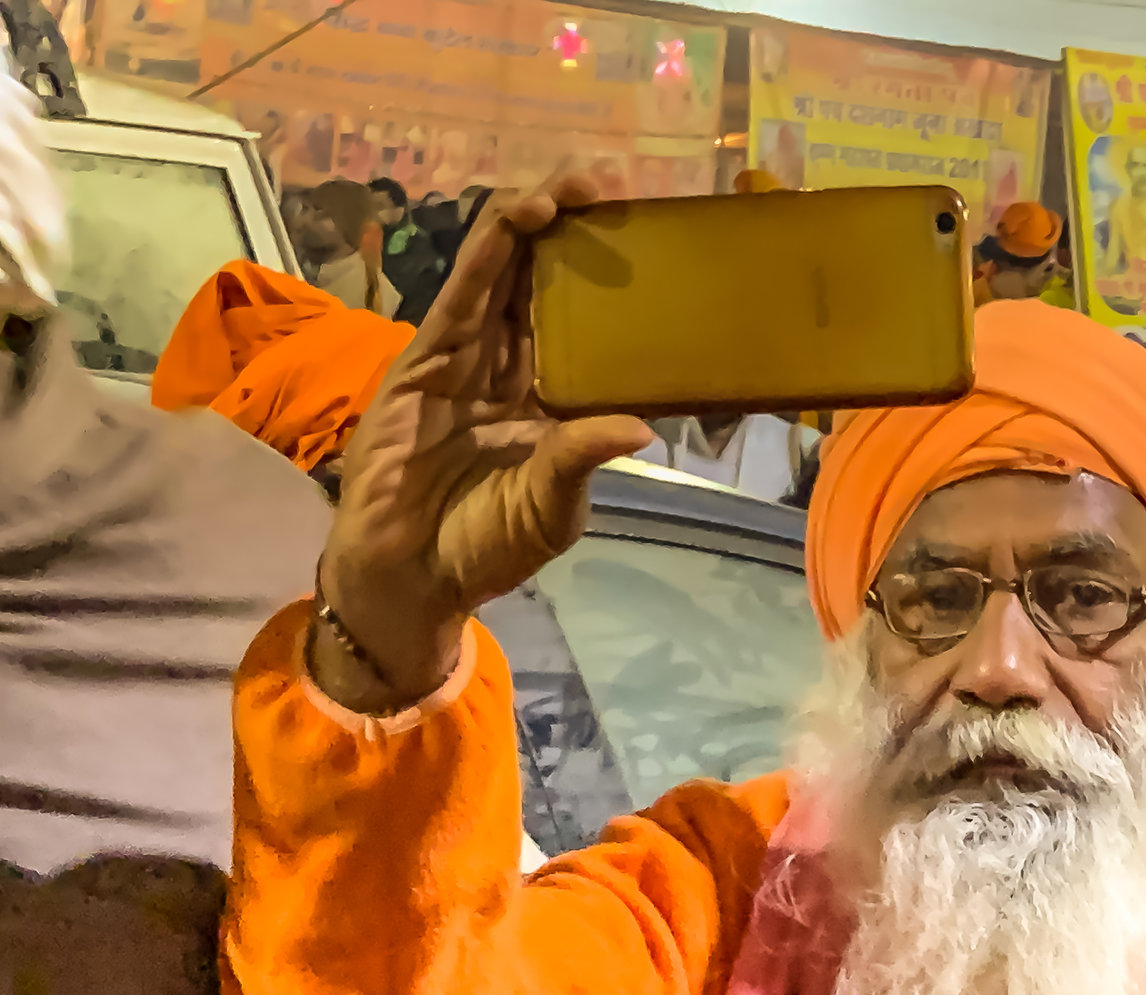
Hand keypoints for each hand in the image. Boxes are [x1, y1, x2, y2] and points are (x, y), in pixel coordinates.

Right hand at [318, 170, 650, 712]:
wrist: (410, 575)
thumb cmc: (485, 546)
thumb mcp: (552, 508)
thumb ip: (582, 457)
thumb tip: (642, 426)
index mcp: (546, 398)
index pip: (580, 322)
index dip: (606, 280)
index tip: (650, 242)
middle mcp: (507, 365)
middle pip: (538, 279)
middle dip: (572, 227)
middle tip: (614, 185)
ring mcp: (462, 355)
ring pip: (498, 270)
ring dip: (532, 221)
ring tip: (573, 184)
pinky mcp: (423, 357)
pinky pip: (460, 293)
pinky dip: (487, 251)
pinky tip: (518, 215)